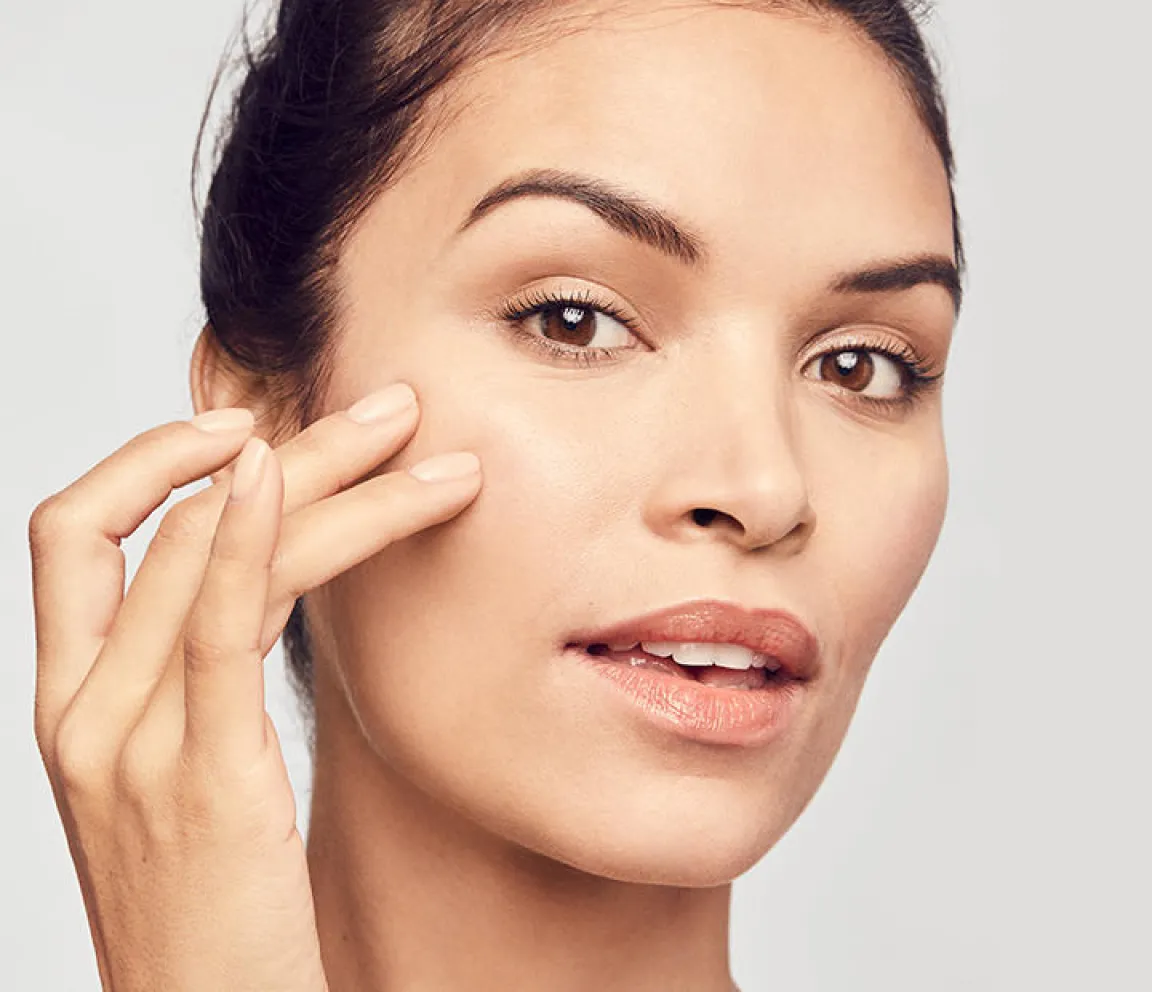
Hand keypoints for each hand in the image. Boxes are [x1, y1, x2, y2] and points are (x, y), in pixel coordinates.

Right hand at [28, 382, 481, 991]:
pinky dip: (241, 534)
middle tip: (384, 406)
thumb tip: (276, 584)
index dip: (145, 461)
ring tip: (417, 438)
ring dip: (316, 473)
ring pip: (205, 552)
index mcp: (74, 710)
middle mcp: (83, 716)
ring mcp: (127, 746)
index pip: (72, 537)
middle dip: (278, 443)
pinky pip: (212, 625)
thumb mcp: (195, 785)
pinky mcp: (198, 779)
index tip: (243, 428)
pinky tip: (281, 471)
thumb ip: (206, 687)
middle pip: (164, 522)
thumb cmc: (222, 917)